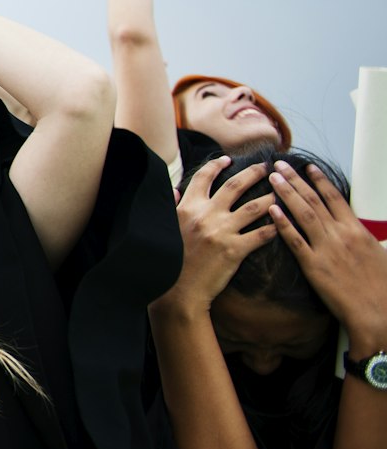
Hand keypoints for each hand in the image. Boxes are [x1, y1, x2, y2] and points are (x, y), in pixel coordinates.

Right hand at [165, 156, 275, 308]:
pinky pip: (260, 235)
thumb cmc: (169, 259)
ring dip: (271, 198)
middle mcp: (206, 214)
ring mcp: (221, 231)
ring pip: (253, 207)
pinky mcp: (234, 250)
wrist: (177, 289)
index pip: (204, 177)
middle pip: (235, 185)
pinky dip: (274, 228)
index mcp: (188, 207)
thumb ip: (171, 205)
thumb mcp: (164, 226)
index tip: (228, 159)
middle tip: (268, 167)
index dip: (216, 165)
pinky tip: (284, 224)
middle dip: (254, 173)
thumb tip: (173, 189)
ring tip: (282, 192)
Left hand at [270, 161, 386, 342]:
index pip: (335, 198)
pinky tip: (271, 210)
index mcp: (357, 230)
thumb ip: (363, 238)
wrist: (378, 312)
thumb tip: (356, 228)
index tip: (307, 167)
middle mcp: (341, 235)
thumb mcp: (378, 255)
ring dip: (287, 194)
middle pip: (314, 200)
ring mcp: (326, 249)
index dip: (320, 181)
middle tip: (279, 164)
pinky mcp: (314, 266)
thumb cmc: (382, 287)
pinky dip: (282, 224)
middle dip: (296, 180)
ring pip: (303, 214)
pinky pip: (295, 241)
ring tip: (273, 178)